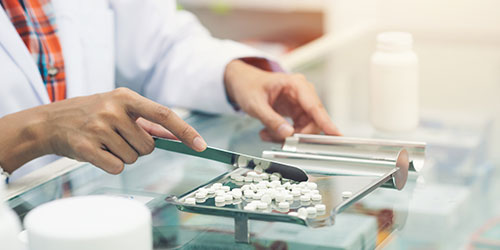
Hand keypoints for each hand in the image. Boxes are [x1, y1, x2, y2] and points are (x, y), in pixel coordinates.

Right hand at [0, 88, 205, 173]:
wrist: (50, 121)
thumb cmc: (90, 114)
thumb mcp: (118, 107)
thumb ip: (147, 121)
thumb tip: (177, 135)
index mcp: (126, 97)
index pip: (165, 115)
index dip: (185, 131)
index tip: (201, 145)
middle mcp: (114, 110)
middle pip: (148, 146)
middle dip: (139, 148)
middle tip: (118, 138)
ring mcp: (99, 128)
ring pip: (133, 158)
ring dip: (123, 156)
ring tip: (105, 142)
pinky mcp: (86, 146)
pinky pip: (116, 167)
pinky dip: (111, 165)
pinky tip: (97, 152)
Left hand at [224, 60, 340, 141]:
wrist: (242, 82)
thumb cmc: (249, 86)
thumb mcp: (256, 104)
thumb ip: (271, 120)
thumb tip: (287, 134)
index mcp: (295, 85)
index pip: (315, 106)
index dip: (326, 122)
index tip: (335, 134)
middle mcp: (302, 94)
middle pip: (312, 121)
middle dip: (297, 135)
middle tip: (279, 141)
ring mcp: (300, 104)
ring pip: (304, 128)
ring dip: (287, 137)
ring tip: (267, 135)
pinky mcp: (296, 113)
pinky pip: (296, 129)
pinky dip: (283, 135)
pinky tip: (268, 133)